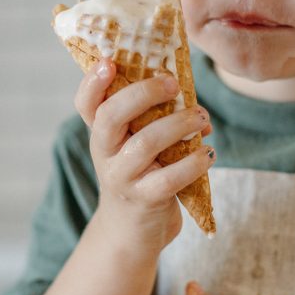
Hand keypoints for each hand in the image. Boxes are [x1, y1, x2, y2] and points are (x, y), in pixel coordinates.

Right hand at [75, 60, 214, 252]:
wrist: (133, 232)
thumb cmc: (142, 175)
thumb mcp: (136, 144)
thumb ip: (151, 117)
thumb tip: (188, 92)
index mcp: (101, 134)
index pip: (86, 104)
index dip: (92, 82)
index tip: (109, 62)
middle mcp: (105, 153)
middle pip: (111, 116)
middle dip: (143, 94)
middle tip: (173, 84)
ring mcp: (122, 178)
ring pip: (146, 143)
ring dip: (179, 124)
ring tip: (202, 118)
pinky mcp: (145, 200)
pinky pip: (170, 177)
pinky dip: (195, 162)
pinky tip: (208, 153)